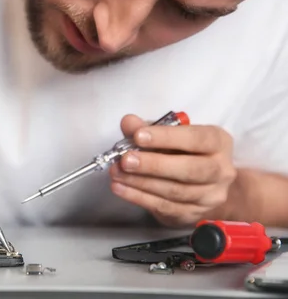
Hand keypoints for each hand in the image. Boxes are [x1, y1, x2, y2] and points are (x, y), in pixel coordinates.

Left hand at [109, 114, 236, 226]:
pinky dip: (139, 197)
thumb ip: (148, 127)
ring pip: (174, 191)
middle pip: (189, 169)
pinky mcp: (194, 214)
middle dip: (153, 165)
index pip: (195, 139)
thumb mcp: (169, 134)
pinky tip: (121, 188)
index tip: (138, 136)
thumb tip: (129, 123)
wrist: (205, 186)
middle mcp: (221, 170)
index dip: (166, 137)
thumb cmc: (185, 153)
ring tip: (117, 173)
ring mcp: (210, 196)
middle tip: (125, 160)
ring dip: (140, 182)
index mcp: (218, 142)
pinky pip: (164, 206)